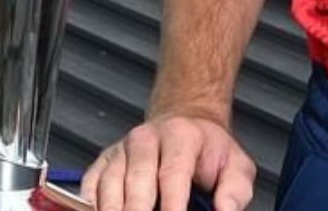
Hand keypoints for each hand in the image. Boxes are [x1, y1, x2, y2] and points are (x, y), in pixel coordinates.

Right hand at [81, 114, 255, 210]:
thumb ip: (235, 190)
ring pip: (109, 185)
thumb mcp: (236, 166)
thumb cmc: (207, 151)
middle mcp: (145, 139)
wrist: (184, 125)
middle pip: (136, 183)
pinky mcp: (104, 161)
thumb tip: (225, 210)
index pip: (172, 175)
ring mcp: (121, 149)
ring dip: (114, 210)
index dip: (172, 205)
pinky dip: (92, 205)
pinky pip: (91, 185)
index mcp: (180, 137)